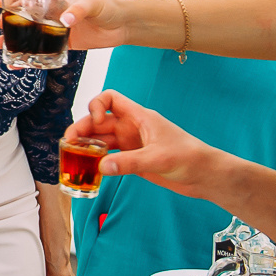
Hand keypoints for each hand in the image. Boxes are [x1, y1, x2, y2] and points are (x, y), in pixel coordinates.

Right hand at [0, 0, 131, 51]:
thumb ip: (78, 10)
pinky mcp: (64, 43)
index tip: (0, 2)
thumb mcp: (94, 4)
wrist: (124, 24)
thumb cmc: (109, 6)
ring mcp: (56, 27)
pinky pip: (43, 50)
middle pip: (23, 13)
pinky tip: (18, 64)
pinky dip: (30, 57)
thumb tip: (64, 21)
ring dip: (13, 39)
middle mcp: (52, 11)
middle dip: (8, 20)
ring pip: (29, 33)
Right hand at [67, 91, 220, 196]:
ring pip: (102, 140)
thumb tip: (101, 167)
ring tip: (72, 156)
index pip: (111, 99)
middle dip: (83, 129)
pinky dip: (99, 161)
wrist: (206, 175)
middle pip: (100, 122)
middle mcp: (132, 128)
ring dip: (87, 146)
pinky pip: (110, 157)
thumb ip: (129, 163)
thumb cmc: (190, 157)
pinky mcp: (135, 160)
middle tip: (68, 143)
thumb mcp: (158, 158)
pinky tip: (90, 169)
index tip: (95, 121)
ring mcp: (133, 144)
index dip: (97, 106)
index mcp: (139, 117)